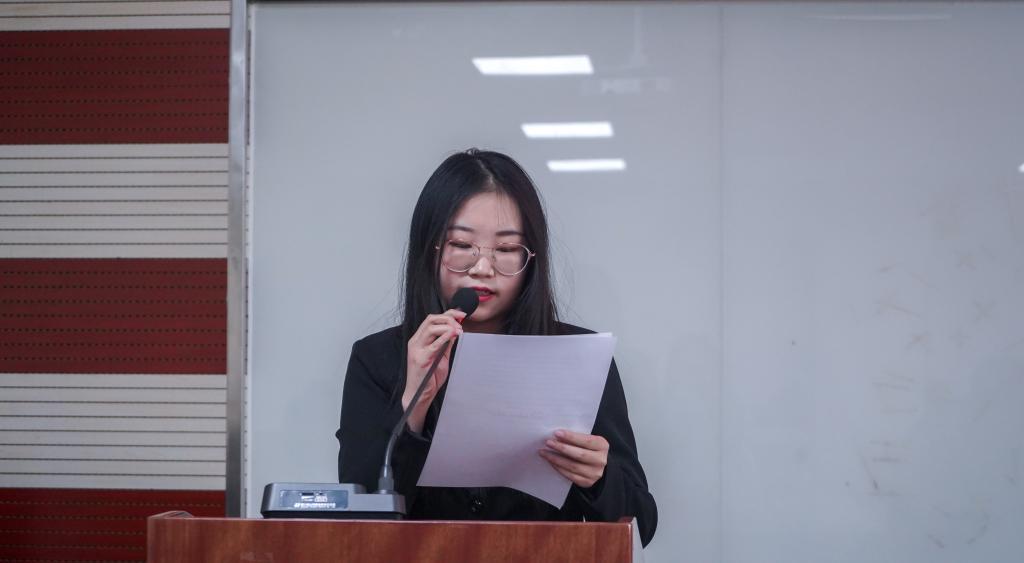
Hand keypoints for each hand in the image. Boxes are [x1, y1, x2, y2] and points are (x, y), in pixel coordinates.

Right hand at [403, 310, 464, 431]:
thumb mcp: (441, 356)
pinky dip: (444, 337)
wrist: (419, 395)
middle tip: (461, 323)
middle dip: (448, 318)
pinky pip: (433, 345)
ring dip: (447, 326)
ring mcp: (416, 350)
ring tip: (459, 331)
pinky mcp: (420, 359)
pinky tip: (454, 335)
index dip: (448, 314)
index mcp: (419, 339)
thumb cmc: (429, 377)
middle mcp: (415, 342)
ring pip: (430, 328)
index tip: (461, 315)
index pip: (431, 319)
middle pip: (430, 320)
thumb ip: (446, 343)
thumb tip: (456, 330)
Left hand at [539, 429, 608, 488]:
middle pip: (579, 454)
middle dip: (562, 448)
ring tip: (544, 452)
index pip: (586, 441)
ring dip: (556, 458)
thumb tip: (557, 435)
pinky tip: (550, 461)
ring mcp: (594, 473)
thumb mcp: (588, 440)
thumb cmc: (588, 448)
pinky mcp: (587, 482)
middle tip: (548, 442)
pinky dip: (558, 467)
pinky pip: (570, 475)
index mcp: (602, 446)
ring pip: (572, 466)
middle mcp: (600, 460)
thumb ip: (577, 437)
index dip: (571, 437)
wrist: (596, 465)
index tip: (557, 433)